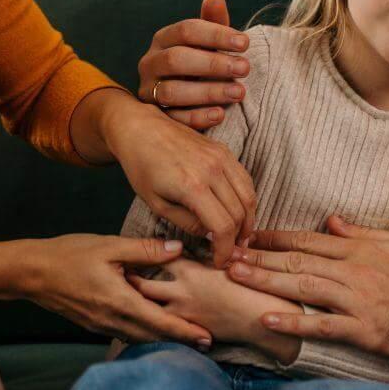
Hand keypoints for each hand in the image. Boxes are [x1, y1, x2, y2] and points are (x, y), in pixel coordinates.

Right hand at [23, 234, 212, 347]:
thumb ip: (145, 250)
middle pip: (154, 336)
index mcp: (120, 301)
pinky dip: (144, 334)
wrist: (32, 273)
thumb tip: (178, 249)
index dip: (186, 332)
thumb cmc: (68, 255)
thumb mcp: (109, 246)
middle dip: (181, 340)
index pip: (160, 322)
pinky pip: (126, 334)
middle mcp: (113, 319)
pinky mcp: (94, 324)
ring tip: (186, 339)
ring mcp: (102, 325)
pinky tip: (153, 329)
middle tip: (208, 343)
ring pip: (140, 338)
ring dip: (163, 339)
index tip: (208, 338)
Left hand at [104, 97, 255, 265]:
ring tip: (238, 236)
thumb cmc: (142, 166)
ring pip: (248, 196)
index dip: (225, 250)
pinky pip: (245, 179)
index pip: (223, 227)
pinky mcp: (224, 150)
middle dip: (238, 238)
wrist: (140, 128)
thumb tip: (210, 235)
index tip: (220, 261)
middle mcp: (212, 169)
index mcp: (193, 186)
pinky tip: (237, 212)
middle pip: (240, 213)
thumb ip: (187, 223)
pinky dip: (246, 199)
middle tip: (231, 252)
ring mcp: (221, 157)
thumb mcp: (157, 203)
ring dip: (247, 219)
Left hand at [130, 261, 300, 361]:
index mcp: (191, 272)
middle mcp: (181, 293)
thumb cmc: (254, 287)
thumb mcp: (234, 262)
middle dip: (130, 282)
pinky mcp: (188, 332)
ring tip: (121, 301)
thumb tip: (207, 238)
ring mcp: (182, 315)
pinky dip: (148, 326)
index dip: (145, 252)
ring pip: (148, 311)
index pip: (159, 257)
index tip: (132, 250)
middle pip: (144, 286)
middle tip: (116, 277)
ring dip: (135, 307)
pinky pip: (160, 330)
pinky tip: (140, 323)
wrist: (262, 320)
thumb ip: (213, 252)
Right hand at [137, 0, 249, 131]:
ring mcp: (149, 91)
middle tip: (245, 68)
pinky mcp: (155, 117)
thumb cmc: (202, 63)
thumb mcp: (208, 43)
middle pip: (176, 60)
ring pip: (171, 91)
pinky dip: (197, 117)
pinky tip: (221, 114)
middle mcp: (150, 63)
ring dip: (208, 92)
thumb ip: (213, 23)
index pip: (186, 30)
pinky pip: (173, 119)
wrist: (187, 98)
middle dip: (213, 64)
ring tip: (239, 92)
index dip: (216, 34)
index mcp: (163, 39)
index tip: (245, 43)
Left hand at [227, 217, 388, 359]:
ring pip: (303, 287)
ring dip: (265, 281)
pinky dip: (293, 322)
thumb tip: (332, 219)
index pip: (308, 239)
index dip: (275, 237)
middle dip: (258, 257)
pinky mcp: (366, 330)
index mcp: (361, 250)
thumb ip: (363, 232)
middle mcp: (355, 271)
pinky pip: (322, 325)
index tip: (248, 234)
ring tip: (234, 276)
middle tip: (225, 253)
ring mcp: (359, 301)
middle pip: (297, 261)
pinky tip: (266, 318)